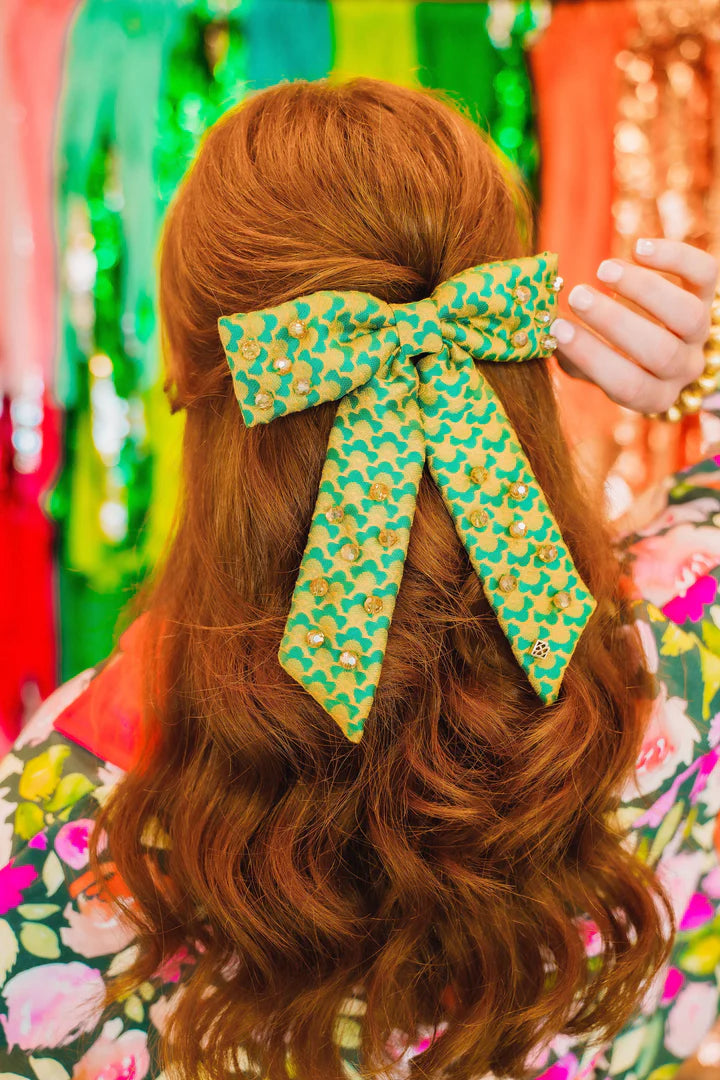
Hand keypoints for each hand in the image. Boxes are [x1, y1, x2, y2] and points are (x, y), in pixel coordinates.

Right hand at [550, 239, 719, 414]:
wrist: (663, 338)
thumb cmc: (613, 355)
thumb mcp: (590, 366)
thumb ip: (570, 355)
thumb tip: (543, 332)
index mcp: (652, 395)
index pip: (627, 385)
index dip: (592, 357)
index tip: (557, 330)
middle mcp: (681, 368)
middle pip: (659, 352)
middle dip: (615, 322)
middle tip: (577, 296)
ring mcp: (699, 333)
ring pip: (687, 315)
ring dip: (643, 289)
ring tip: (604, 270)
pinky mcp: (710, 295)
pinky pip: (704, 274)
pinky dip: (674, 257)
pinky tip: (638, 248)